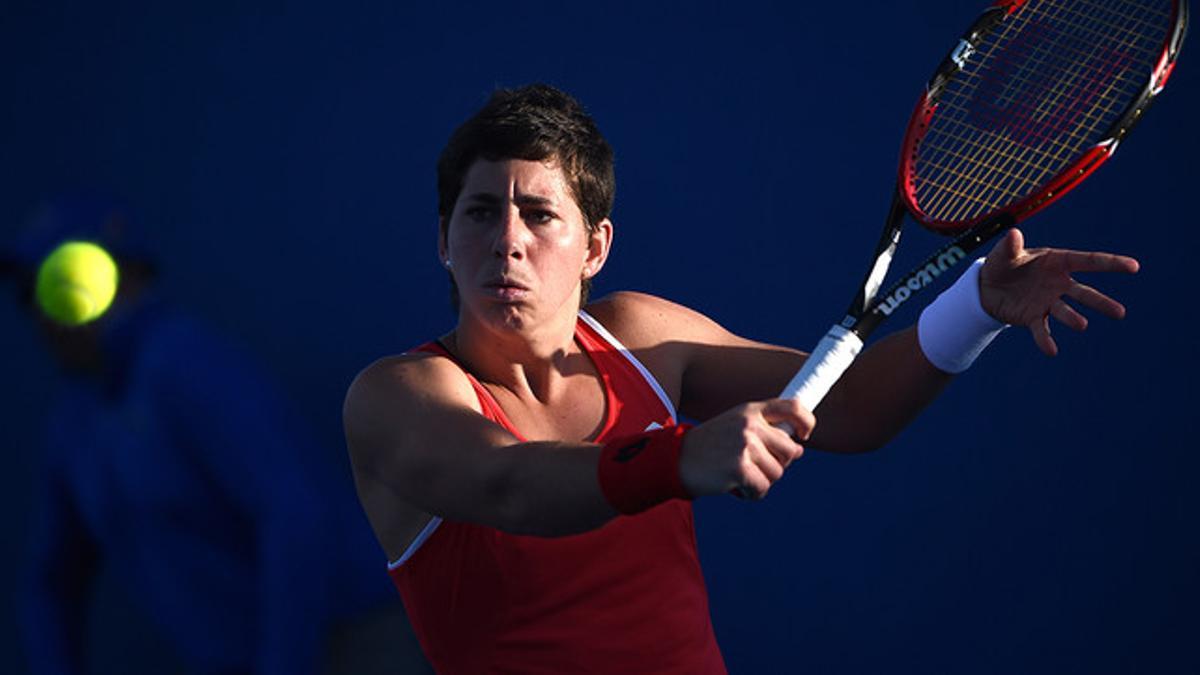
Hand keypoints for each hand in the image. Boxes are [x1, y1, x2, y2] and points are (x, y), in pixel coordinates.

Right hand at [678, 399, 812, 499]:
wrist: (676, 460)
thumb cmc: (709, 447)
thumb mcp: (735, 427)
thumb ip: (765, 433)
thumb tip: (798, 450)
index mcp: (751, 410)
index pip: (792, 407)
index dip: (806, 422)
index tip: (804, 436)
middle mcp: (750, 424)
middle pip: (790, 450)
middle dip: (777, 464)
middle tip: (755, 467)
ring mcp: (745, 445)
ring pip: (777, 472)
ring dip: (762, 481)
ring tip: (739, 476)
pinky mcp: (740, 468)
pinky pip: (763, 488)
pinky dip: (753, 494)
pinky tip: (737, 488)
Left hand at [979, 228, 1138, 355]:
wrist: (987, 286)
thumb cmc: (1002, 263)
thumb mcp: (1003, 253)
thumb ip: (1009, 246)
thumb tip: (1013, 234)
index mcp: (1057, 261)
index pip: (1088, 261)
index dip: (1111, 263)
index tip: (1133, 266)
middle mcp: (1058, 283)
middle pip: (1084, 293)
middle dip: (1100, 302)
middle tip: (1120, 313)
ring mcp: (1048, 302)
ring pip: (1066, 311)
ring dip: (1073, 318)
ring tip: (1081, 325)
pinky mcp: (1034, 317)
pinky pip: (1042, 330)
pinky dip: (1045, 340)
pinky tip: (1051, 351)